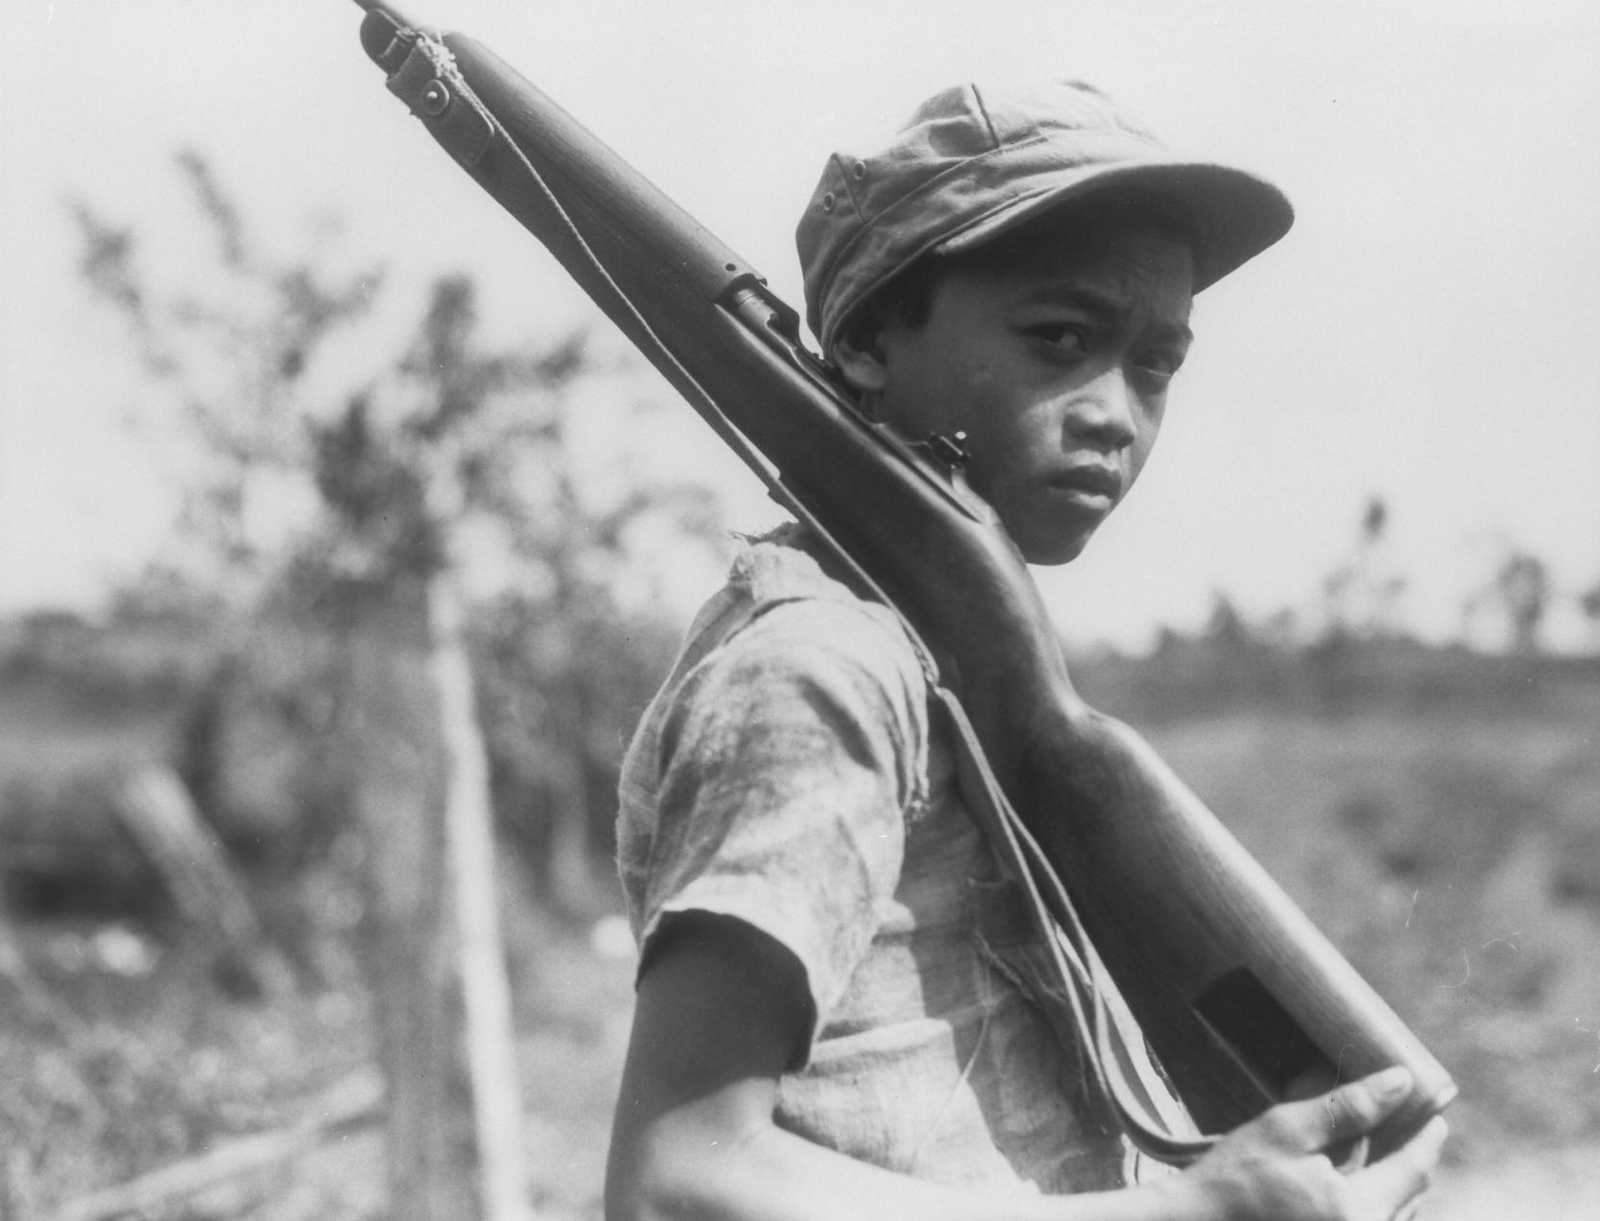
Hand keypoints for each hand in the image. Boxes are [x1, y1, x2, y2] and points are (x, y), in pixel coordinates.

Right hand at [1159, 1068, 1448, 1220]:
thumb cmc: (1235, 1177)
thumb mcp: (1288, 1131)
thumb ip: (1348, 1108)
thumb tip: (1400, 1082)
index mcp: (1358, 1210)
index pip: (1412, 1170)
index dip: (1427, 1141)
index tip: (1437, 1118)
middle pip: (1409, 1201)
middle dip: (1412, 1165)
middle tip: (1414, 1133)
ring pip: (1393, 1219)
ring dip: (1395, 1191)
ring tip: (1387, 1160)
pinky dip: (1373, 1209)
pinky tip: (1356, 1191)